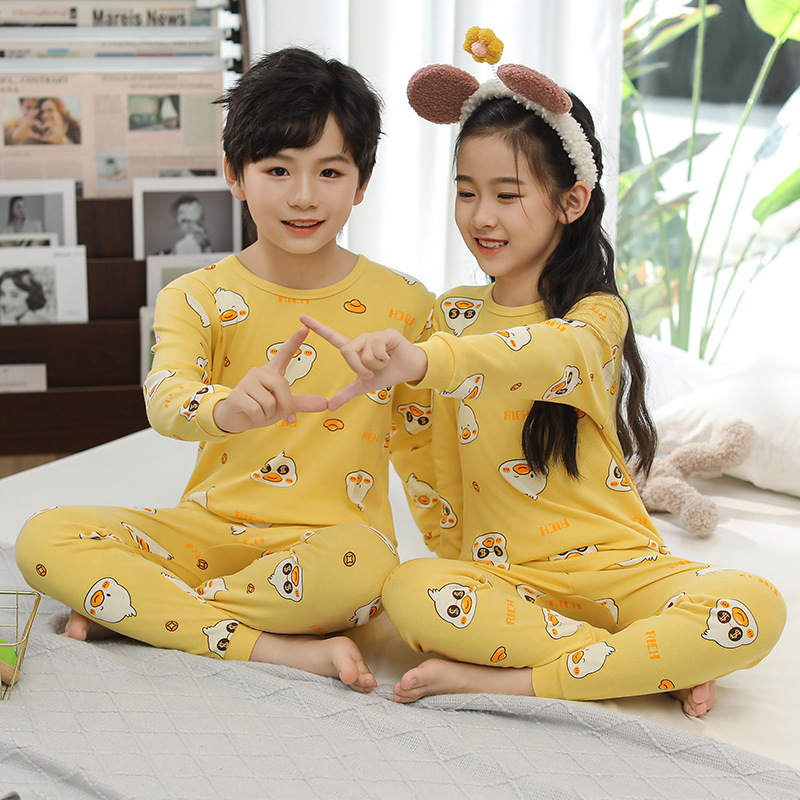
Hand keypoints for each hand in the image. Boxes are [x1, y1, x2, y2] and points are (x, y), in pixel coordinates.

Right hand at [213, 326, 326, 432]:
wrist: (237, 418)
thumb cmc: (261, 408)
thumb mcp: (283, 406)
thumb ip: (302, 403)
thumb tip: (325, 404)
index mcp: (272, 371)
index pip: (285, 352)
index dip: (295, 341)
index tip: (305, 328)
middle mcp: (259, 371)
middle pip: (281, 385)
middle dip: (285, 405)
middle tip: (280, 415)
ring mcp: (246, 381)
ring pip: (269, 402)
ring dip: (269, 414)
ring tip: (260, 413)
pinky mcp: (236, 394)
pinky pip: (257, 409)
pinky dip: (259, 419)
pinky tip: (251, 415)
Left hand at [299, 314, 426, 410]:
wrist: (409, 370)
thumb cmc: (387, 374)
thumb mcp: (365, 386)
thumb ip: (347, 394)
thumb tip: (330, 407)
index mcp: (354, 349)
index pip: (332, 337)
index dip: (317, 327)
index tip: (300, 317)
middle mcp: (361, 339)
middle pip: (347, 351)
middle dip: (358, 367)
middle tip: (370, 373)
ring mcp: (373, 335)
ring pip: (364, 352)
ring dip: (375, 365)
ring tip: (385, 362)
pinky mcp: (386, 333)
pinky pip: (377, 348)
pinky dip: (384, 359)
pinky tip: (392, 356)